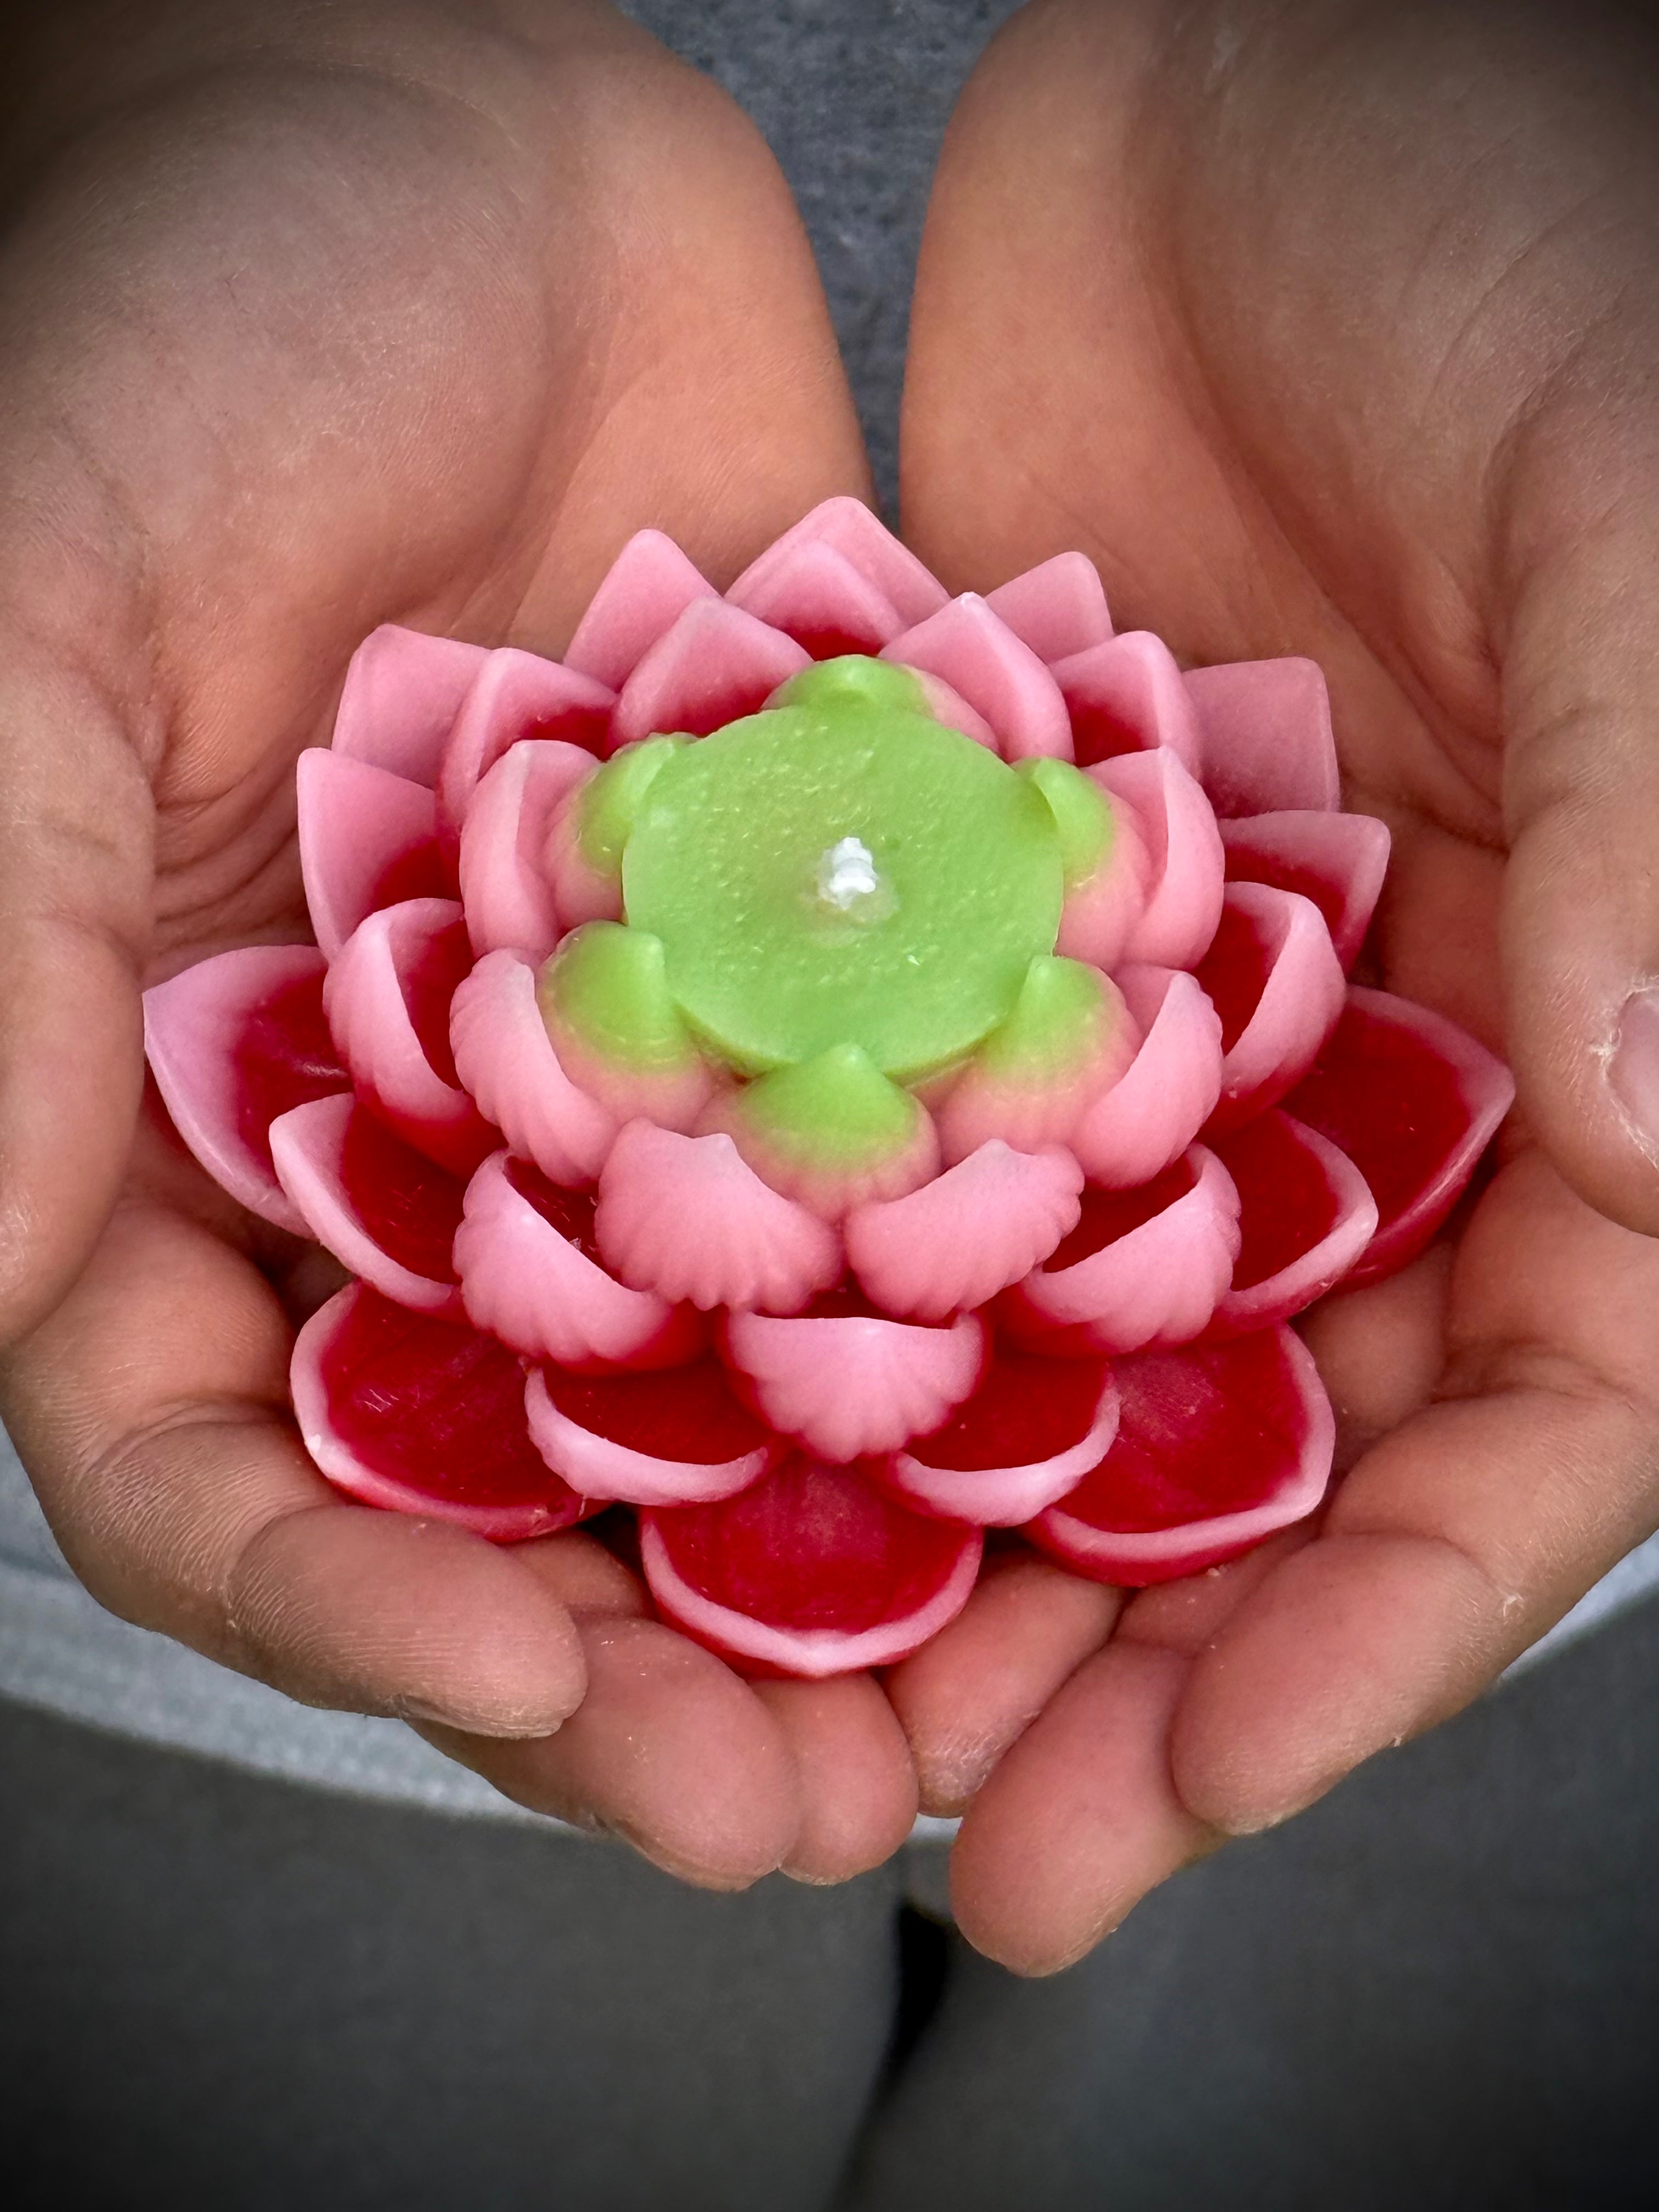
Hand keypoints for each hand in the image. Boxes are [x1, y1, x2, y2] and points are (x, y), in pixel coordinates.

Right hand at [0, 0, 917, 1888]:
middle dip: (648, 1664)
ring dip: (853, 1551)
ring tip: (998, 1695)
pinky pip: (902, 1168)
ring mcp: (622, 1074)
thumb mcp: (36, 613)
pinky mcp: (800, 967)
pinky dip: (994, 1294)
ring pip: (734, 1383)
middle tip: (807, 1805)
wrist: (431, 153)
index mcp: (180, 1135)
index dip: (359, 1609)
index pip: (233, 1460)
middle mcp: (412, 1148)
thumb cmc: (166, 337)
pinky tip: (1113, 1403)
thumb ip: (2, 946)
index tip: (523, 1699)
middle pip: (517, 1489)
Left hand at [889, 0, 1658, 1968]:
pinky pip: (894, 1156)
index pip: (1523, 1428)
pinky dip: (812, 1305)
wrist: (1280, 73)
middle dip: (1136, 1665)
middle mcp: (1377, 1086)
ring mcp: (1163, 1025)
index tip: (1210, 1779)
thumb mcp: (1646, 506)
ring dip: (949, 1545)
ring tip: (800, 1728)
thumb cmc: (1541, 227)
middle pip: (1267, 1452)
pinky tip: (702, 1444)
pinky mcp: (984, 926)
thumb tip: (1657, 1135)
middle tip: (979, 1858)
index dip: (1381, 1626)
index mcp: (1599, 1055)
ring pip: (1061, 1357)